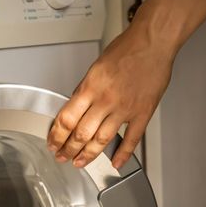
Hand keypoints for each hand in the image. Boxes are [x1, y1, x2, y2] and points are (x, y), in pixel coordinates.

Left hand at [47, 14, 175, 168]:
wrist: (152, 43)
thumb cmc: (126, 49)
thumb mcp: (95, 66)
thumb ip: (85, 88)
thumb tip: (76, 106)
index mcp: (91, 87)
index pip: (66, 118)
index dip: (56, 135)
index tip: (53, 142)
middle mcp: (105, 100)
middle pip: (81, 133)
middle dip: (68, 149)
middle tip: (62, 157)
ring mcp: (125, 109)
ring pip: (102, 140)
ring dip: (88, 155)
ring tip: (80, 162)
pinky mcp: (143, 113)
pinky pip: (131, 139)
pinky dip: (122, 154)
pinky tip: (115, 163)